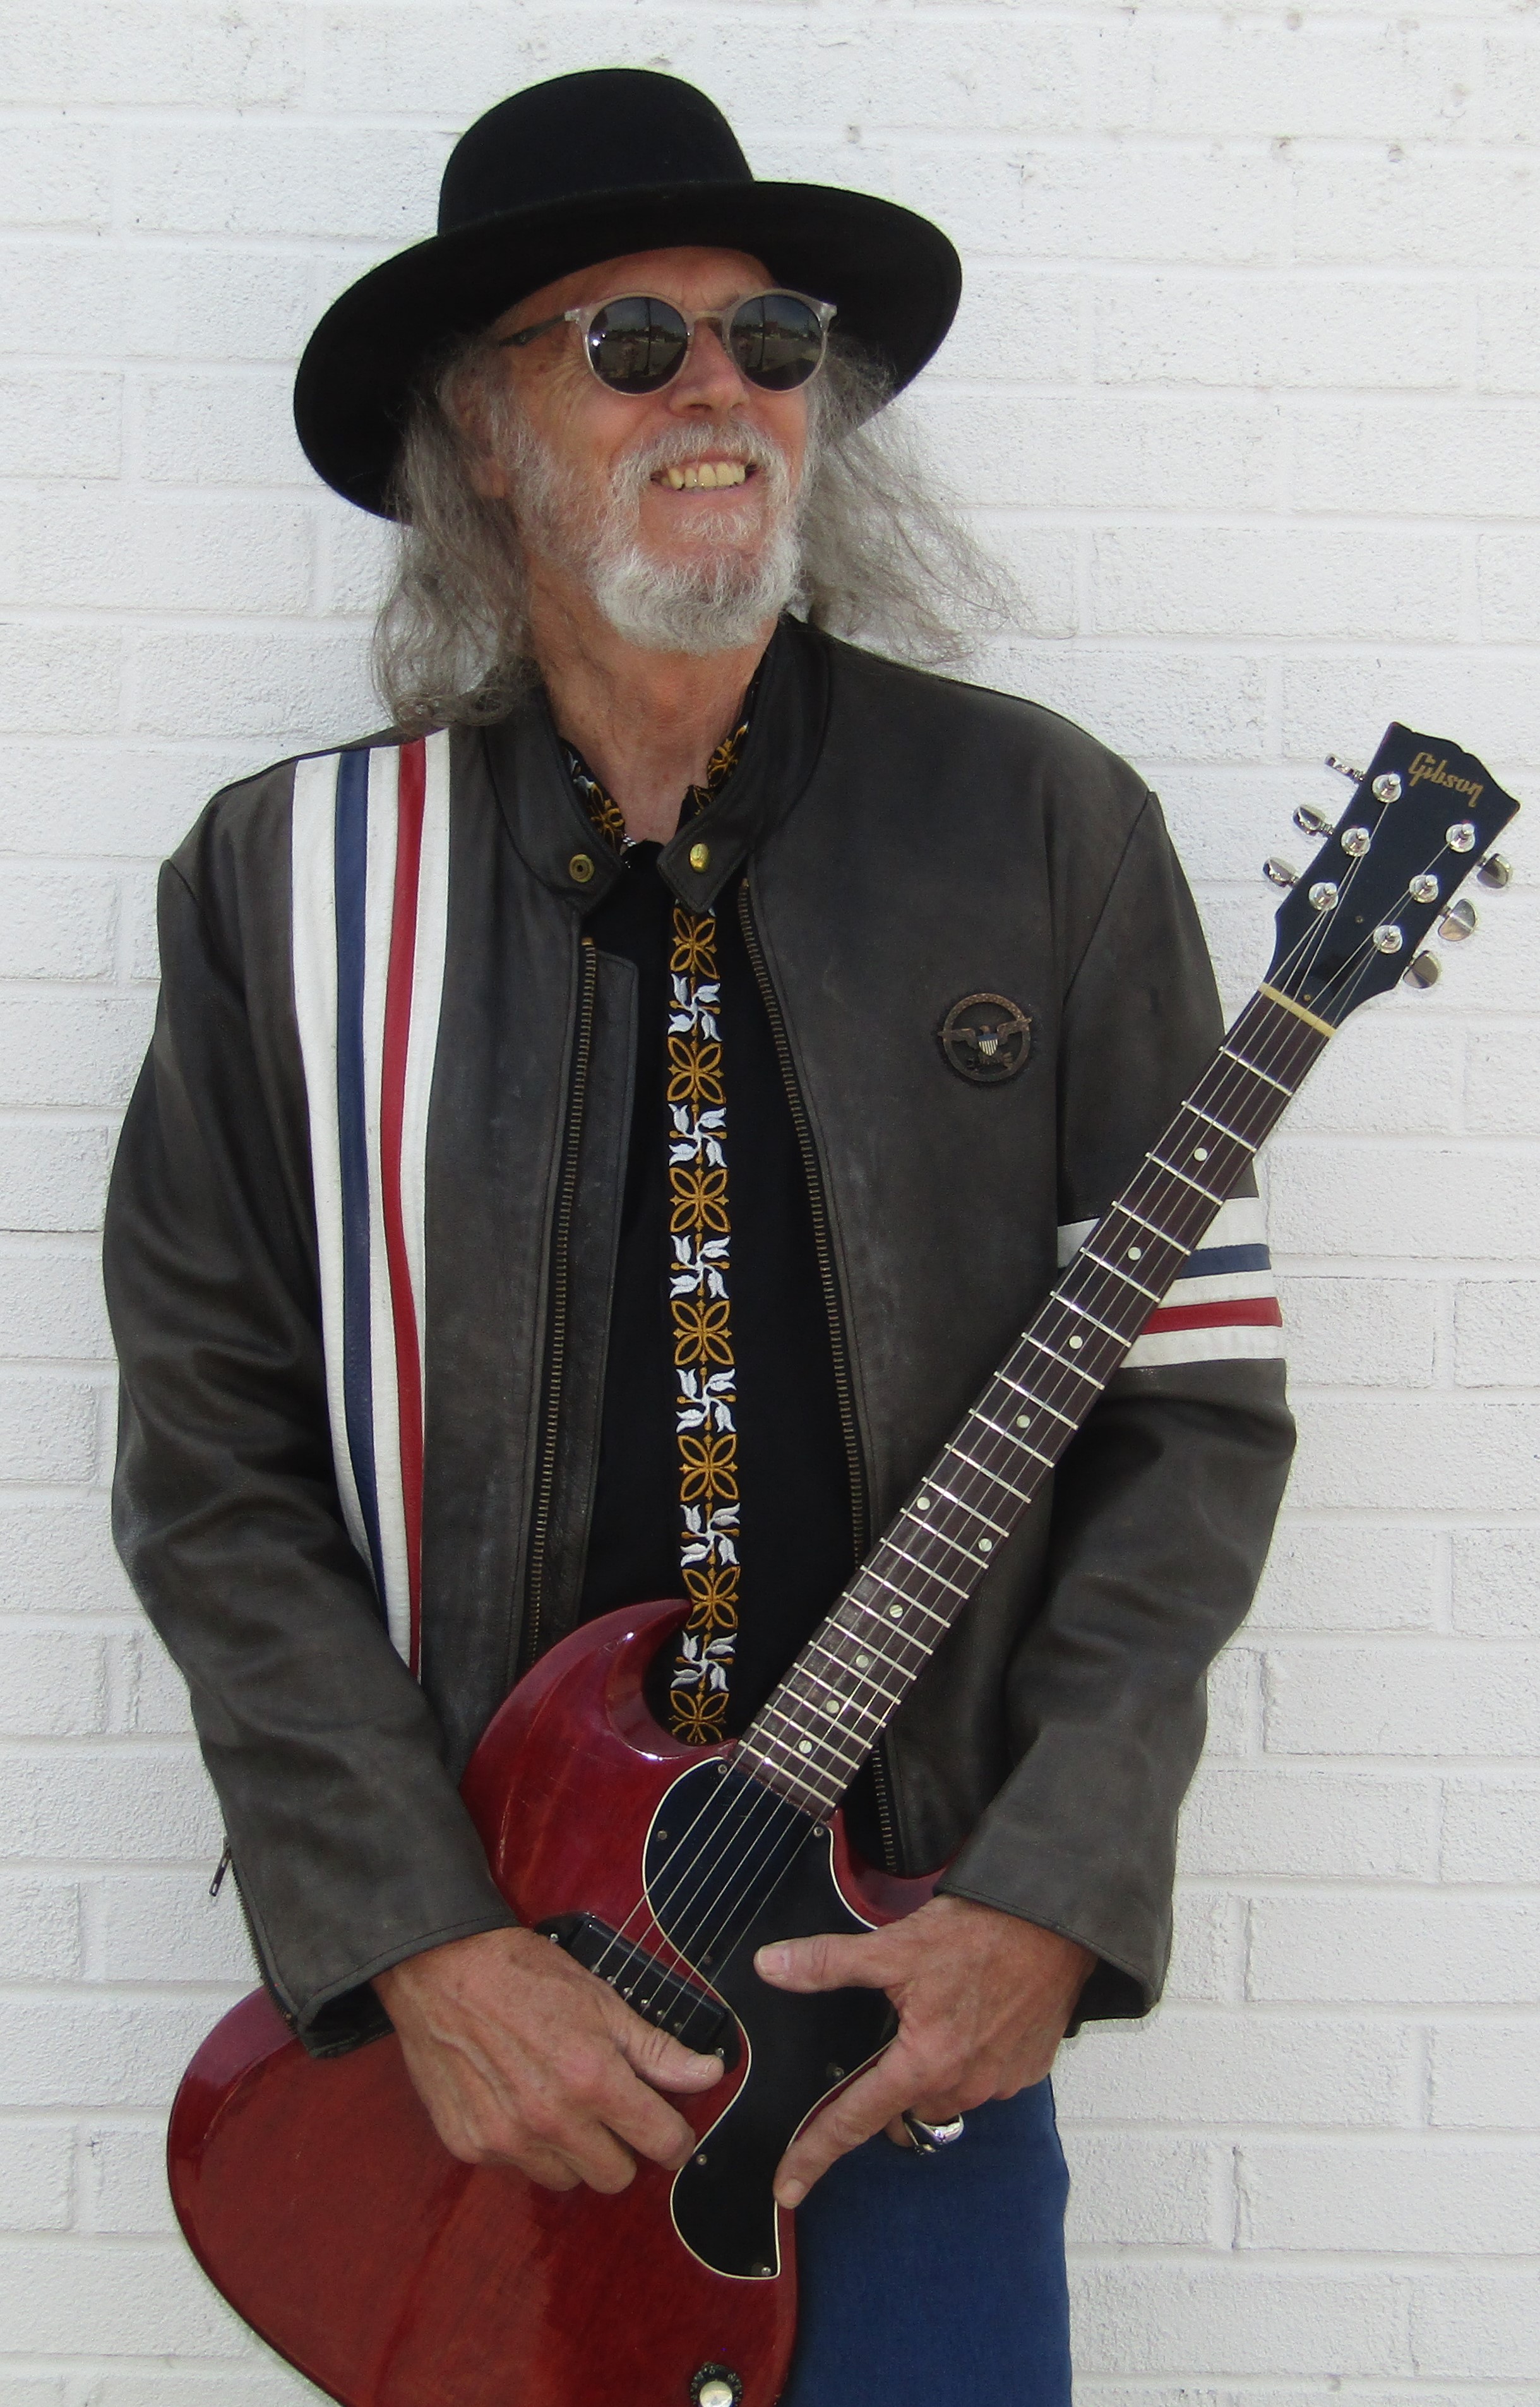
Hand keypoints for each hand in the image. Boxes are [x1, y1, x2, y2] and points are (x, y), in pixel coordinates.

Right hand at [374, 1925, 723, 2193]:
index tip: (668, 2127)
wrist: (441, 1969)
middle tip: (608, 2109)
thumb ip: (656, 2049)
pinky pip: (518, 2167)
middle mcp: (551, 2120)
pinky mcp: (471, 2146)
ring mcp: (507, 2139)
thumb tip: (710, 2075)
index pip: (662, 2144)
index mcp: (593, 2079)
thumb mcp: (601, 2000)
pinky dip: (525, 2144)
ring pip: (566, 2179)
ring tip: (558, 2101)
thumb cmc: (524, 1975)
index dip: (674, 2137)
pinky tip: (515, 2099)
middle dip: (622, 2148)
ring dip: (572, 2152)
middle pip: (616, 2177)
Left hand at [754, 1896, 1093, 2205]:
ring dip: (930, 2072)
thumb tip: (771, 1965)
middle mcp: (964, 2085)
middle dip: (886, 2087)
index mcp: (924, 2064)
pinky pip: (985, 2080)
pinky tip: (973, 2019)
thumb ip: (828, 1963)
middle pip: (902, 2108)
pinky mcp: (1028, 2070)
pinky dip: (971, 2059)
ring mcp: (1001, 2082)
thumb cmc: (981, 1932)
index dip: (814, 2153)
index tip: (787, 2188)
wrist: (1056, 1923)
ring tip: (935, 2018)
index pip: (854, 2119)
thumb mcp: (894, 1945)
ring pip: (944, 2096)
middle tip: (886, 2041)